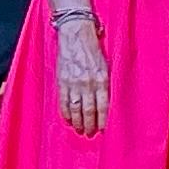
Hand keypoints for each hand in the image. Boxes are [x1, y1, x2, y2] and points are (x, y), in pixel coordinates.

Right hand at [54, 16, 111, 135]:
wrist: (76, 34)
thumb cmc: (93, 49)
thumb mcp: (106, 64)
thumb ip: (105, 82)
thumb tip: (107, 100)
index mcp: (102, 79)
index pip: (103, 106)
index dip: (103, 120)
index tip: (103, 129)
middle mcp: (88, 83)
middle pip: (89, 111)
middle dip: (90, 124)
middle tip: (90, 133)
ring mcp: (73, 83)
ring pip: (75, 109)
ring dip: (78, 122)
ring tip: (80, 130)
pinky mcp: (62, 81)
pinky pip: (63, 102)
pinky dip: (65, 113)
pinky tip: (68, 120)